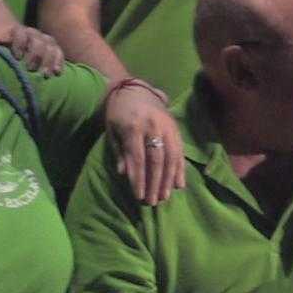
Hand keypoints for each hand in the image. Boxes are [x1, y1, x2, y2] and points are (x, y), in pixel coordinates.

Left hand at [1, 25, 63, 73]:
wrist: (0, 36)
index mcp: (12, 31)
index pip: (20, 33)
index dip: (20, 44)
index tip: (17, 57)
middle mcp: (29, 33)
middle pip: (38, 39)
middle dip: (36, 54)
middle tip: (32, 70)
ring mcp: (40, 39)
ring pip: (50, 44)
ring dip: (50, 59)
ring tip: (46, 74)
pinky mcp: (48, 48)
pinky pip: (58, 51)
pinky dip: (59, 60)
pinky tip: (58, 72)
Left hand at [108, 90, 184, 204]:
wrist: (135, 90)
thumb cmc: (119, 113)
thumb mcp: (112, 130)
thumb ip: (119, 152)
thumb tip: (124, 174)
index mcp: (134, 127)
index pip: (137, 158)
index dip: (139, 179)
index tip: (139, 196)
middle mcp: (153, 126)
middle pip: (156, 160)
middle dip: (154, 183)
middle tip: (152, 202)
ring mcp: (167, 127)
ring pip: (171, 157)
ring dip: (168, 179)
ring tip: (164, 197)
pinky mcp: (176, 128)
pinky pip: (180, 151)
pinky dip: (180, 169)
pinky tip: (179, 184)